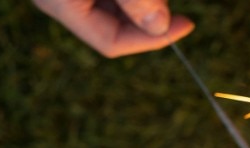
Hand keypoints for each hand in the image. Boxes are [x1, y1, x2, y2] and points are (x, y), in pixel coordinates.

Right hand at [33, 0, 193, 57]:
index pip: (112, 42)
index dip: (152, 39)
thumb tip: (161, 26)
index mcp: (62, 5)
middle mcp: (62, 1)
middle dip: (147, 18)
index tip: (187, 25)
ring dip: (142, 3)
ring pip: (114, 9)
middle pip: (115, 24)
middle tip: (174, 5)